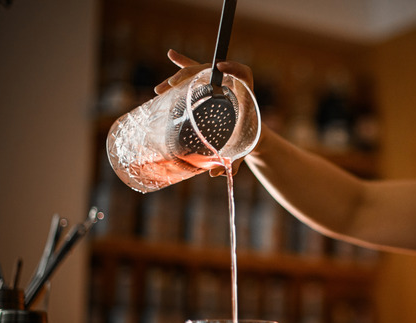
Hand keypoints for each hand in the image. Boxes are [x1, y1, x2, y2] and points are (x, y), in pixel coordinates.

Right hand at [154, 49, 257, 175]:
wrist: (253, 136)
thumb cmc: (250, 142)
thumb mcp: (242, 151)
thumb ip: (233, 163)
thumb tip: (216, 175)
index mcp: (246, 96)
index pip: (243, 73)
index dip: (234, 67)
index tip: (220, 67)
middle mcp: (232, 86)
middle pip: (212, 71)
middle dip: (190, 74)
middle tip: (173, 84)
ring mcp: (219, 86)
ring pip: (199, 73)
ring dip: (179, 75)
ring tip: (161, 88)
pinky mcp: (210, 88)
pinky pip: (196, 74)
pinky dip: (183, 64)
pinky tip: (171, 54)